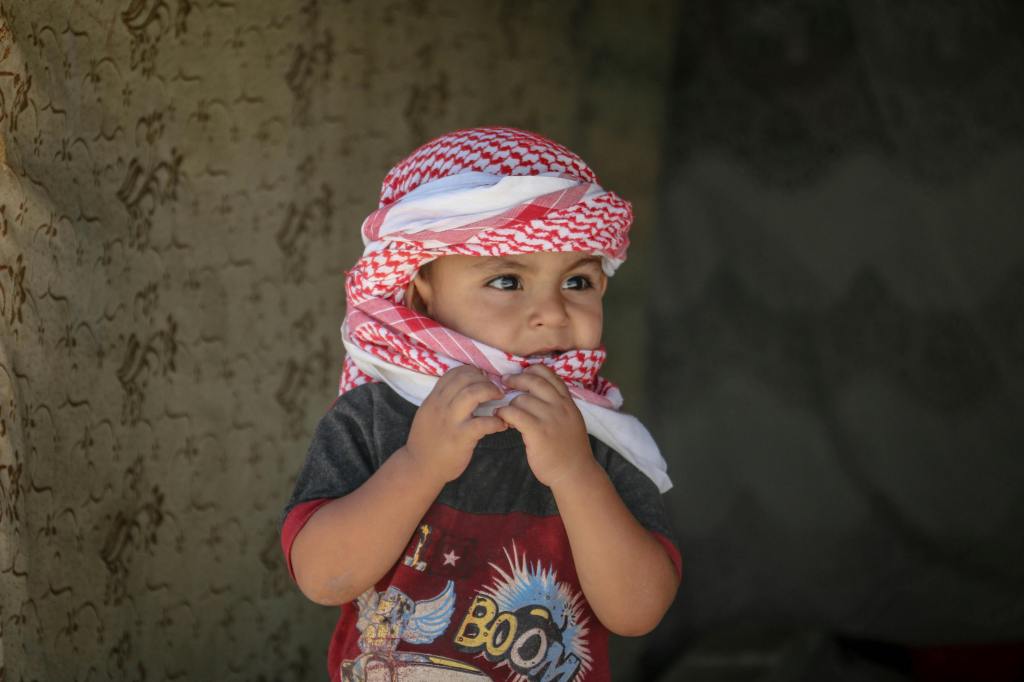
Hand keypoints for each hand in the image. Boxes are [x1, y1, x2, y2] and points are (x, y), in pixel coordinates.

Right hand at [405, 365, 507, 483]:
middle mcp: (440, 406)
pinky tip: (501, 424)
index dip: (470, 371)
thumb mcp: (428, 414)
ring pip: (473, 394)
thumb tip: (463, 388)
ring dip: (491, 392)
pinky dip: (496, 421)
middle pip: (465, 378)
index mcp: (433, 399)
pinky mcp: (461, 437)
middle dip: (484, 380)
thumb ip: (442, 401)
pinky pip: (483, 422)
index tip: (481, 378)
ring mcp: (451, 421)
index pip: (452, 373)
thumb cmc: (426, 441)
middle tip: (494, 389)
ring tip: (499, 399)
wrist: (419, 467)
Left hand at [495, 364, 594, 487]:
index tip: (522, 373)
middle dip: (516, 379)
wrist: (575, 472)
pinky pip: (514, 414)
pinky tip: (500, 418)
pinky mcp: (537, 432)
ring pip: (521, 399)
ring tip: (504, 411)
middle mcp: (560, 406)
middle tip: (505, 383)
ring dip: (509, 403)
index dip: (532, 370)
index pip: (549, 374)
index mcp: (567, 402)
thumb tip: (536, 392)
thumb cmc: (570, 449)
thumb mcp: (571, 420)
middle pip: (533, 381)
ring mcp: (549, 418)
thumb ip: (558, 405)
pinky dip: (503, 413)